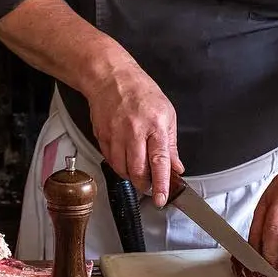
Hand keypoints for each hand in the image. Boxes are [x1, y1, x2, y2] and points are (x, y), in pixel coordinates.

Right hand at [85, 62, 183, 206]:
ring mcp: (115, 134)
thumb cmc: (140, 92)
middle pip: (136, 170)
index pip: (159, 162)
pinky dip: (118, 164)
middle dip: (143, 184)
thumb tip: (176, 166)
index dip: (160, 184)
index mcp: (155, 125)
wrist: (111, 77)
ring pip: (121, 168)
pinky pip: (109, 159)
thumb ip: (171, 143)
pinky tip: (125, 159)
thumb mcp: (167, 113)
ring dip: (130, 176)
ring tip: (138, 171)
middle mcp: (134, 131)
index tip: (161, 198)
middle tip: (149, 186)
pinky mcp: (101, 135)